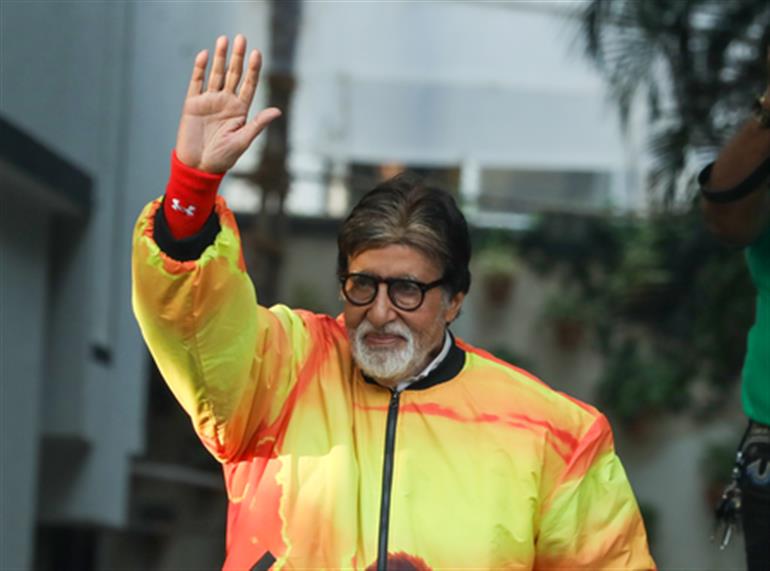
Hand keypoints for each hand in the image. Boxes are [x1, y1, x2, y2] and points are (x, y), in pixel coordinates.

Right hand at [175, 35, 280, 172]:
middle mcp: (226, 103)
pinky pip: (196, 83)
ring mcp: (209, 102)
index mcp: (240, 111)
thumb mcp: (242, 141)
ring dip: (219, 57)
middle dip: (237, 57)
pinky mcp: (192, 104)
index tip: (257, 53)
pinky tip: (205, 55)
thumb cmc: (223, 159)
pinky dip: (200, 69)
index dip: (253, 69)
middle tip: (241, 38)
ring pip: (216, 74)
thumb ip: (258, 124)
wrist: (198, 167)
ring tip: (224, 39)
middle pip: (233, 75)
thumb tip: (278, 110)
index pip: (249, 85)